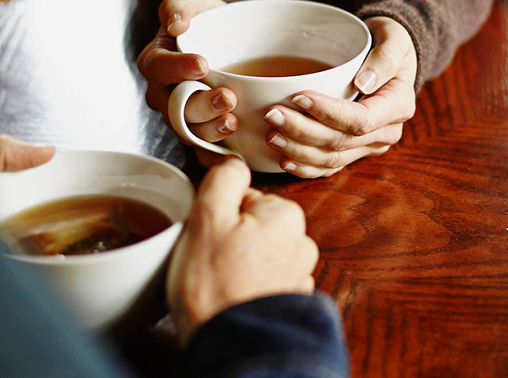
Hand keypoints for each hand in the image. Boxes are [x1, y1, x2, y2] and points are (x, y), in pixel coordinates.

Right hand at [136, 0, 236, 166]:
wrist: (226, 37)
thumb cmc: (204, 19)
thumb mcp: (190, 1)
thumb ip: (178, 6)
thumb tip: (176, 23)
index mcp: (156, 63)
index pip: (159, 67)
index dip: (179, 69)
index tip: (203, 64)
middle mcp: (164, 94)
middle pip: (175, 107)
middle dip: (201, 106)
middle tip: (227, 98)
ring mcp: (182, 117)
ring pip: (190, 131)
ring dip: (211, 131)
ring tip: (233, 122)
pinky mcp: (202, 132)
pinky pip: (204, 151)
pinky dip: (218, 156)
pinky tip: (237, 155)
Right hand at [167, 157, 317, 345]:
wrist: (230, 345)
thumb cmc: (215, 288)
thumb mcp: (206, 218)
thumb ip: (222, 179)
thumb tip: (232, 161)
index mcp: (286, 215)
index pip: (244, 197)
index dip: (218, 214)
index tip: (208, 236)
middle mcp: (301, 243)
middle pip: (252, 224)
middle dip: (229, 239)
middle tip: (210, 261)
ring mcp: (298, 275)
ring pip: (257, 253)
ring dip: (239, 264)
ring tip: (220, 283)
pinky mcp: (290, 301)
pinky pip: (263, 280)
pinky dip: (248, 286)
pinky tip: (232, 297)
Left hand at [261, 16, 416, 177]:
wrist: (389, 57)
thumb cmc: (388, 43)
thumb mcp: (393, 38)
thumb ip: (385, 57)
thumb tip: (364, 83)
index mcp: (397, 105)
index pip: (361, 119)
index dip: (328, 113)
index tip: (299, 97)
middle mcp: (386, 132)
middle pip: (341, 141)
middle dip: (303, 131)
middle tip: (272, 115)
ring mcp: (370, 145)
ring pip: (333, 158)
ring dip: (299, 150)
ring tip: (271, 135)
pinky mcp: (355, 151)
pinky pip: (330, 167)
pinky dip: (307, 167)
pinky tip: (284, 160)